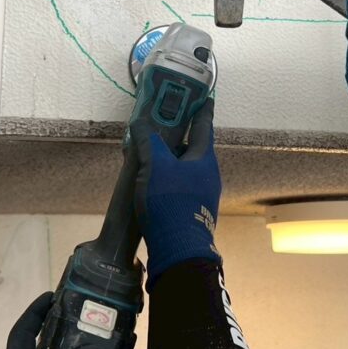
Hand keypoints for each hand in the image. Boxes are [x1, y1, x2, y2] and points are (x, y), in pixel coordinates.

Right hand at [131, 99, 221, 287]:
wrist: (178, 251)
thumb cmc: (170, 202)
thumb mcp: (154, 166)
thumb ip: (147, 141)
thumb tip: (139, 122)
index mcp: (204, 159)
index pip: (204, 126)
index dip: (201, 110)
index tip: (203, 97)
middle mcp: (208, 175)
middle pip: (192, 149)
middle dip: (177, 138)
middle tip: (160, 126)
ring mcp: (201, 195)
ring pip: (184, 169)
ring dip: (169, 161)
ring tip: (148, 156)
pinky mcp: (191, 212)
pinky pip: (178, 186)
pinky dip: (166, 179)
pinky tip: (150, 183)